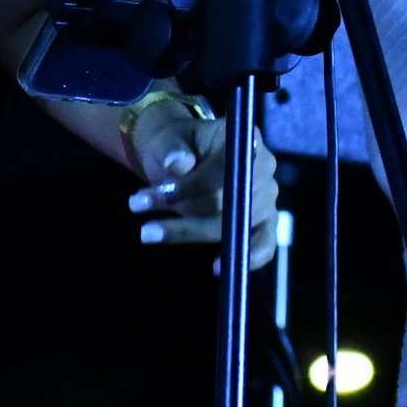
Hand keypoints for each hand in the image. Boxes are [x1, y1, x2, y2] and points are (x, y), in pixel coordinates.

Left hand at [126, 98, 279, 269]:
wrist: (179, 158)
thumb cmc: (175, 146)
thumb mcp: (168, 139)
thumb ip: (172, 148)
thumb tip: (177, 164)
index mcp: (246, 139)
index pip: (224, 167)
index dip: (193, 184)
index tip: (160, 193)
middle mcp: (264, 168)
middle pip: (230, 199)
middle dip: (185, 210)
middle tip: (139, 212)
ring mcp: (267, 197)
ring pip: (233, 223)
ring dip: (191, 231)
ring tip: (149, 233)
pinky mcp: (263, 222)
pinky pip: (264, 244)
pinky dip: (246, 257)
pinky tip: (217, 268)